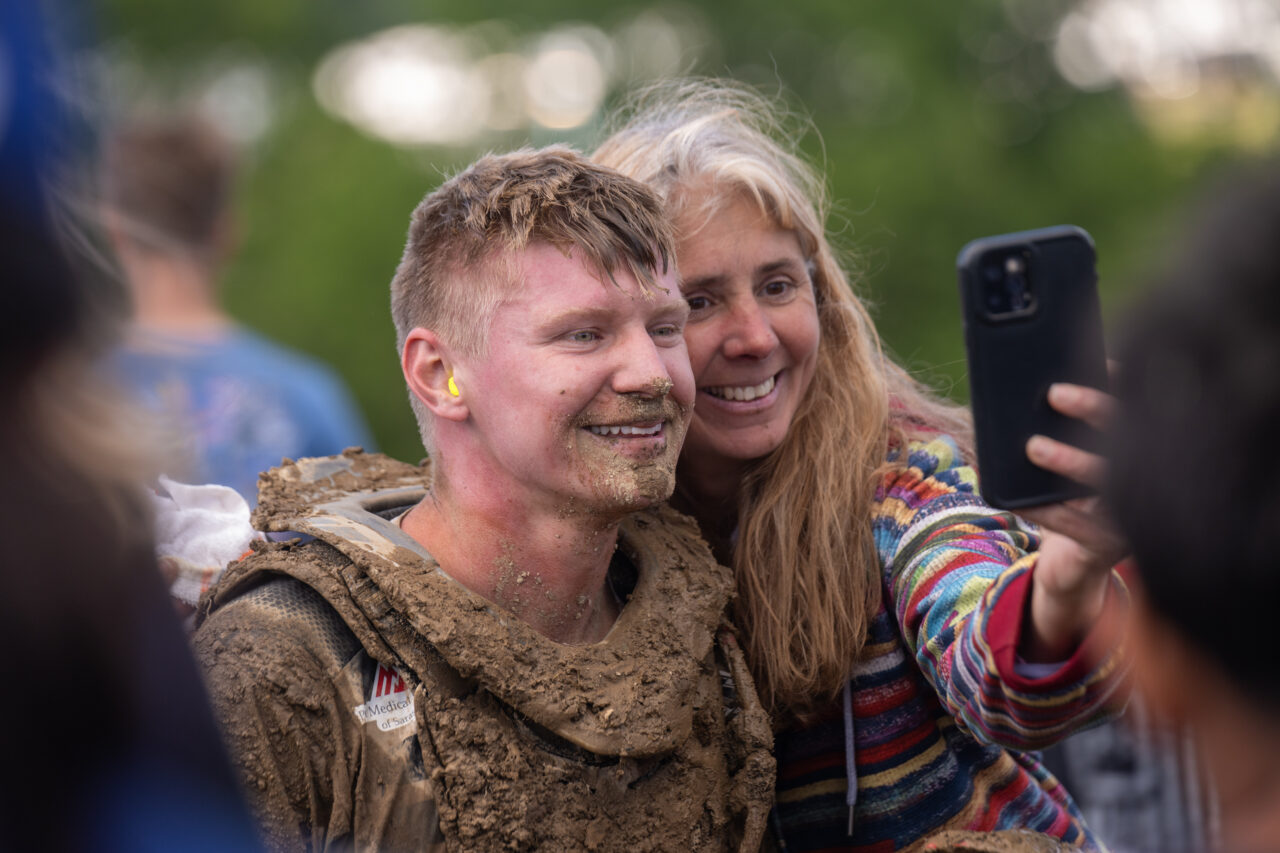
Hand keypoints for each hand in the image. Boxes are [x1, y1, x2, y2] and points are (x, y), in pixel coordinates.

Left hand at [1016, 381, 1127, 660]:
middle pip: (1129, 437)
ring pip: (1106, 482)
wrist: (1075, 563)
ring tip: (1033, 446)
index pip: (1138, 410)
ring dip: (1069, 460)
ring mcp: (1133, 516)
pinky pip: (1075, 526)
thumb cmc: (1067, 497)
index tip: (1102, 360)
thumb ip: (1058, 429)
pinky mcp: (1108, 546)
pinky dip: (1044, 509)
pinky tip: (1016, 500)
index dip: (1123, 384)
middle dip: (1093, 409)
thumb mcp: (1067, 461)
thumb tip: (1019, 388)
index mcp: (1139, 453)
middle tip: (1055, 392)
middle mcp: (1146, 481)